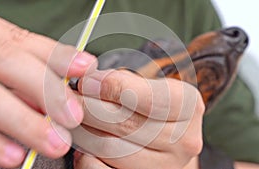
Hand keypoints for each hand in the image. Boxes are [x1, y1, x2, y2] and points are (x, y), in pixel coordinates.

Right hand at [0, 8, 96, 167]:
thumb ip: (22, 62)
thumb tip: (59, 82)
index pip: (21, 40)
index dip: (56, 54)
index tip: (86, 66)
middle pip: (7, 62)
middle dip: (44, 89)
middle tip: (72, 116)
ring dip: (23, 122)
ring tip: (53, 141)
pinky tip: (13, 156)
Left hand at [72, 69, 204, 168]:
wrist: (168, 138)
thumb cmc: (153, 106)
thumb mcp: (150, 86)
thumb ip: (123, 82)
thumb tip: (88, 83)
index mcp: (188, 106)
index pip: (148, 97)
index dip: (112, 87)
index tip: (87, 81)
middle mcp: (184, 140)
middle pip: (124, 123)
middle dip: (88, 107)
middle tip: (70, 97)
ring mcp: (166, 166)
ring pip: (109, 148)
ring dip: (82, 130)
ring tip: (72, 118)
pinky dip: (85, 157)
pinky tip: (83, 144)